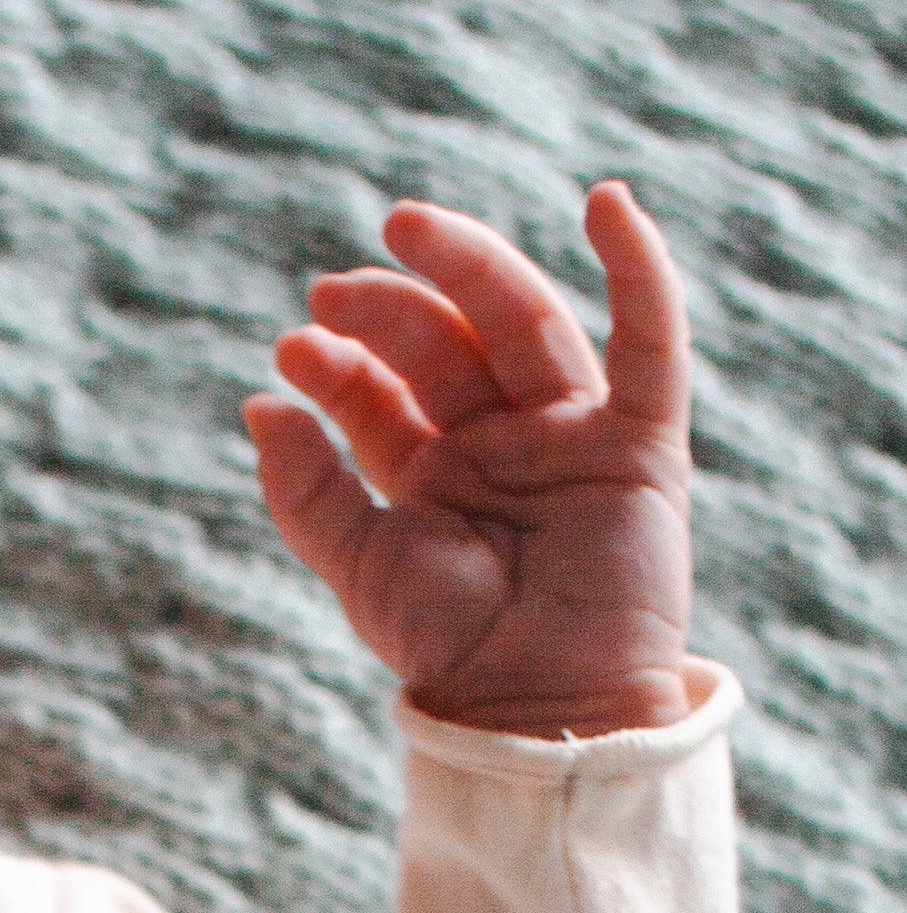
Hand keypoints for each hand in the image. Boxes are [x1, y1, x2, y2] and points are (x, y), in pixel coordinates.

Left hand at [244, 185, 692, 740]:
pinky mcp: (639, 444)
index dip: (339, 368)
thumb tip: (260, 404)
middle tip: (330, 288)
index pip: (383, 396)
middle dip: (391, 308)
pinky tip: (608, 204)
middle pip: (447, 345)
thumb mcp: (361, 565)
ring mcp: (572, 437)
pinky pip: (651, 342)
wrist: (538, 707)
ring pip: (523, 324)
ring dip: (470, 267)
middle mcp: (503, 446)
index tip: (290, 350)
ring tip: (404, 226)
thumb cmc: (450, 650)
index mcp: (434, 476)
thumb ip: (306, 491)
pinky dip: (641, 270)